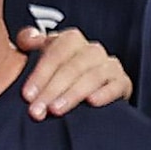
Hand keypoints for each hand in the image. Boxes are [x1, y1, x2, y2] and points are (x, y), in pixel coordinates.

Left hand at [14, 27, 133, 114]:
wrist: (79, 87)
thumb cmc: (56, 71)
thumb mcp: (38, 53)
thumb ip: (28, 41)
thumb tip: (30, 38)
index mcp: (71, 39)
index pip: (56, 53)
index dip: (40, 75)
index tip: (27, 95)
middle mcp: (92, 50)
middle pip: (73, 67)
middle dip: (52, 90)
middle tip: (37, 111)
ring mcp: (109, 65)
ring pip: (93, 76)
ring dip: (73, 94)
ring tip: (57, 110)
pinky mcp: (123, 82)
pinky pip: (117, 85)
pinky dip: (105, 93)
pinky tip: (92, 103)